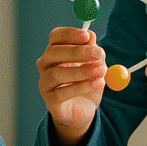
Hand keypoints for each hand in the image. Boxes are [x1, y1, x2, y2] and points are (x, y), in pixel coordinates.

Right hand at [36, 28, 106, 145]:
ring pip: (56, 73)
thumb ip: (92, 52)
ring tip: (101, 71)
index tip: (87, 36)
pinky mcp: (50, 101)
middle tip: (99, 53)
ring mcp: (45, 83)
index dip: (69, 34)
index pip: (55, 37)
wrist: (83, 110)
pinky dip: (81, 87)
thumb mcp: (94, 65)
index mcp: (56, 52)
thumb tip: (91, 35)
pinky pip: (62, 93)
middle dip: (77, 52)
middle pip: (53, 52)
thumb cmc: (86, 83)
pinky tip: (97, 84)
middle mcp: (45, 65)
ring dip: (81, 71)